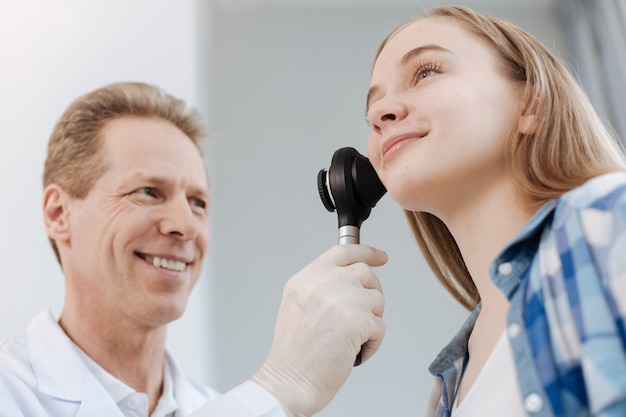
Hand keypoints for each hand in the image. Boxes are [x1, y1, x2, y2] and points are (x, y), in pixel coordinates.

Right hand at [252, 244, 386, 416]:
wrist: (289, 381)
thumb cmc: (293, 353)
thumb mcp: (296, 306)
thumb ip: (320, 287)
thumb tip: (350, 282)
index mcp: (306, 279)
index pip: (343, 252)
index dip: (366, 252)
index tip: (381, 256)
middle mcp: (322, 284)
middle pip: (365, 273)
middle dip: (371, 294)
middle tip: (362, 315)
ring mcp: (340, 300)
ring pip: (377, 299)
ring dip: (371, 321)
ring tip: (352, 338)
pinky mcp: (356, 320)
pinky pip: (380, 326)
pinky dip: (373, 342)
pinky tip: (355, 351)